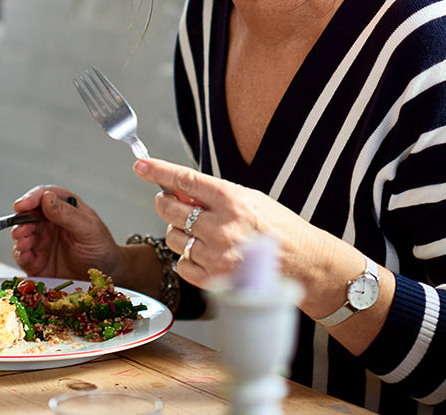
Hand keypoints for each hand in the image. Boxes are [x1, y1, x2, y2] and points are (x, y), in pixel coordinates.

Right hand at [10, 186, 123, 280]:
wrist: (105, 275)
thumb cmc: (100, 247)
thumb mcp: (88, 229)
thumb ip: (68, 214)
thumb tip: (46, 198)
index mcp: (64, 208)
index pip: (44, 196)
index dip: (31, 198)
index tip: (22, 205)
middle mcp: (50, 222)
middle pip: (28, 215)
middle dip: (22, 220)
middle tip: (22, 229)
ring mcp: (42, 241)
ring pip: (22, 234)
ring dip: (20, 237)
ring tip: (25, 242)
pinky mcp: (36, 260)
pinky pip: (22, 255)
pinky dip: (20, 254)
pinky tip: (25, 255)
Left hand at [134, 157, 326, 292]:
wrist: (303, 263)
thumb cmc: (279, 228)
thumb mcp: (250, 199)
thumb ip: (215, 195)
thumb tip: (178, 188)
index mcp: (232, 200)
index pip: (185, 181)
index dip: (158, 171)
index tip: (141, 166)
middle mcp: (221, 227)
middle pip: (170, 210)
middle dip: (164, 202)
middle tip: (169, 201)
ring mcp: (216, 256)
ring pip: (172, 238)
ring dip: (177, 232)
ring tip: (198, 231)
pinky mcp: (214, 279)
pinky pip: (182, 264)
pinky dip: (187, 257)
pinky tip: (204, 253)